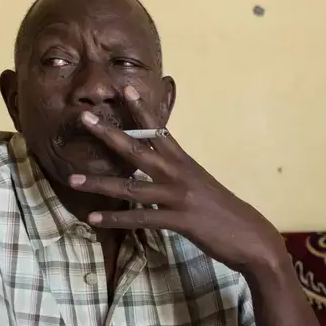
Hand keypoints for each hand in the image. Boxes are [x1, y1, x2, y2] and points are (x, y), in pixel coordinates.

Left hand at [71, 86, 289, 275]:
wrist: (252, 238)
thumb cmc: (223, 213)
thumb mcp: (199, 186)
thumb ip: (176, 175)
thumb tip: (155, 169)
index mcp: (184, 162)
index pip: (159, 130)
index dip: (142, 109)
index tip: (125, 88)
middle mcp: (179, 173)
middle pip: (138, 149)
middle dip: (109, 133)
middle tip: (84, 117)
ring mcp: (179, 196)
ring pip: (132, 187)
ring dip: (99, 183)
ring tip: (72, 179)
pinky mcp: (180, 220)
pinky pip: (141, 218)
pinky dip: (115, 219)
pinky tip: (93, 218)